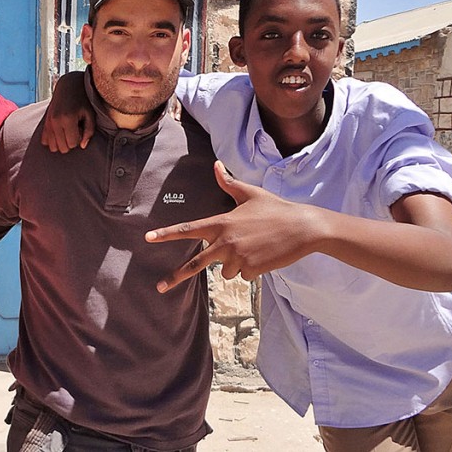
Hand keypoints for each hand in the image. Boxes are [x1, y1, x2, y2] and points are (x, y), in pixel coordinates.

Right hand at [41, 71, 93, 152]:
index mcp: (68, 119)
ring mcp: (48, 123)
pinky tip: (60, 132)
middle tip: (75, 130)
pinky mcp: (44, 123)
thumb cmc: (82, 101)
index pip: (72, 144)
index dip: (79, 139)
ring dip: (61, 142)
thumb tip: (82, 146)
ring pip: (53, 147)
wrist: (68, 86)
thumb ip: (89, 131)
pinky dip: (52, 140)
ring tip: (67, 131)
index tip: (81, 128)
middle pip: (62, 148)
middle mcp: (55, 122)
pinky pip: (45, 142)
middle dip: (70, 142)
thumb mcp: (90, 115)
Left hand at [145, 161, 320, 291]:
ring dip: (236, 263)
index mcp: (222, 223)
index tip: (148, 238)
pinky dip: (252, 269)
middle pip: (196, 263)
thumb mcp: (250, 193)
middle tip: (160, 286)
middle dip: (176, 275)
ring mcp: (238, 258)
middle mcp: (226, 242)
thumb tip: (216, 164)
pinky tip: (265, 255)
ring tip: (255, 247)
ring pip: (226, 270)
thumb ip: (228, 183)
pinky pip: (244, 276)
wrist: (303, 228)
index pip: (189, 229)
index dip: (167, 234)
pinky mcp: (252, 270)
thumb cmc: (276, 208)